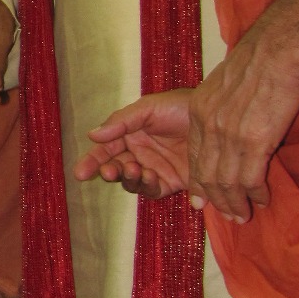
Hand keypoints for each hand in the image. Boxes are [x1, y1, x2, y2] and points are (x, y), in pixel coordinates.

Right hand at [79, 91, 193, 196]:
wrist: (217, 120)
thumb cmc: (181, 107)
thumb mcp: (148, 108)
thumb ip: (121, 122)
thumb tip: (92, 135)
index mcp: (130, 134)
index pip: (106, 149)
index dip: (92, 161)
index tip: (80, 173)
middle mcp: (140, 153)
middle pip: (116, 168)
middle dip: (109, 171)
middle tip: (108, 171)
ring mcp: (155, 168)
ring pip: (132, 181)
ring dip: (127, 178)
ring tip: (132, 169)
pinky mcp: (171, 182)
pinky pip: (153, 190)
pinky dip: (147, 186)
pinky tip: (150, 176)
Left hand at [179, 32, 298, 222]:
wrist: (277, 51)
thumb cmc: (257, 60)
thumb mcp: (222, 83)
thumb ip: (218, 107)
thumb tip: (225, 120)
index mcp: (199, 113)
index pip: (196, 158)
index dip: (201, 182)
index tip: (205, 198)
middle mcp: (210, 128)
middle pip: (208, 175)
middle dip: (217, 200)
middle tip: (229, 215)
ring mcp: (231, 137)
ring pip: (227, 183)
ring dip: (236, 203)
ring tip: (244, 216)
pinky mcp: (255, 143)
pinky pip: (250, 179)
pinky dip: (256, 194)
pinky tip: (263, 200)